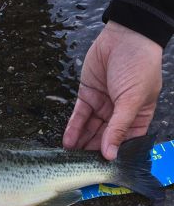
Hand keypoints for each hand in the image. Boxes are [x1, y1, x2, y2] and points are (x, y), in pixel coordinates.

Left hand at [63, 21, 162, 159]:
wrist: (125, 35)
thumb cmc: (138, 66)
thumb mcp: (132, 100)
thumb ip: (119, 128)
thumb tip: (110, 155)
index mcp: (137, 117)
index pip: (124, 143)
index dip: (113, 156)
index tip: (101, 170)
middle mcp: (119, 114)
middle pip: (104, 139)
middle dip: (92, 152)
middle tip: (80, 168)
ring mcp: (103, 105)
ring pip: (90, 130)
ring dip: (81, 143)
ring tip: (70, 159)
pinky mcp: (88, 96)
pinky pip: (79, 117)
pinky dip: (73, 129)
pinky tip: (67, 142)